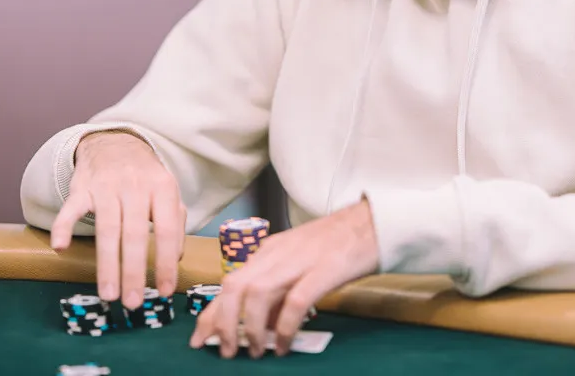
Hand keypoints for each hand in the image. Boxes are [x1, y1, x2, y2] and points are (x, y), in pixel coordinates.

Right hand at [50, 130, 184, 307]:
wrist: (115, 143)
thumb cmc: (146, 178)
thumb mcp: (168, 193)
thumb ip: (175, 223)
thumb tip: (175, 259)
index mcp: (163, 188)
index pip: (167, 230)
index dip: (166, 262)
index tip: (165, 291)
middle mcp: (136, 186)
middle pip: (135, 234)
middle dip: (134, 271)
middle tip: (132, 302)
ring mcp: (107, 186)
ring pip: (107, 228)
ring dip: (107, 264)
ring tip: (108, 294)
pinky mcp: (82, 187)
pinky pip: (71, 208)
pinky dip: (63, 226)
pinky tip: (61, 247)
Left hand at [190, 198, 379, 358]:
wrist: (375, 221)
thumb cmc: (339, 244)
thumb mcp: (299, 261)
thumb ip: (279, 289)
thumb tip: (260, 325)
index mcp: (270, 250)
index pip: (230, 281)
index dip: (211, 313)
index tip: (200, 338)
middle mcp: (278, 253)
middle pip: (235, 287)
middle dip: (223, 322)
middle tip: (225, 351)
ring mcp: (300, 259)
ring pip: (258, 294)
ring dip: (251, 328)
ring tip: (255, 352)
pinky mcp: (324, 269)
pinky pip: (295, 301)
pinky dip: (284, 327)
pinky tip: (283, 345)